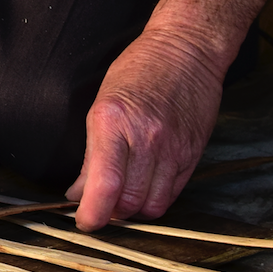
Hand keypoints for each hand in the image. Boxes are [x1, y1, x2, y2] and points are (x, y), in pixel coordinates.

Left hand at [64, 25, 227, 230]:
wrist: (186, 50)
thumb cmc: (137, 71)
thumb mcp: (101, 104)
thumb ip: (92, 153)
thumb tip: (79, 193)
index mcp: (113, 122)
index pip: (104, 186)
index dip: (92, 214)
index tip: (84, 221)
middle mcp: (145, 139)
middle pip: (128, 202)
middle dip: (110, 212)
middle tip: (99, 205)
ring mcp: (173, 149)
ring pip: (152, 205)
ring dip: (134, 210)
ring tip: (121, 196)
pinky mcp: (193, 155)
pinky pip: (173, 193)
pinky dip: (155, 198)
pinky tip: (144, 186)